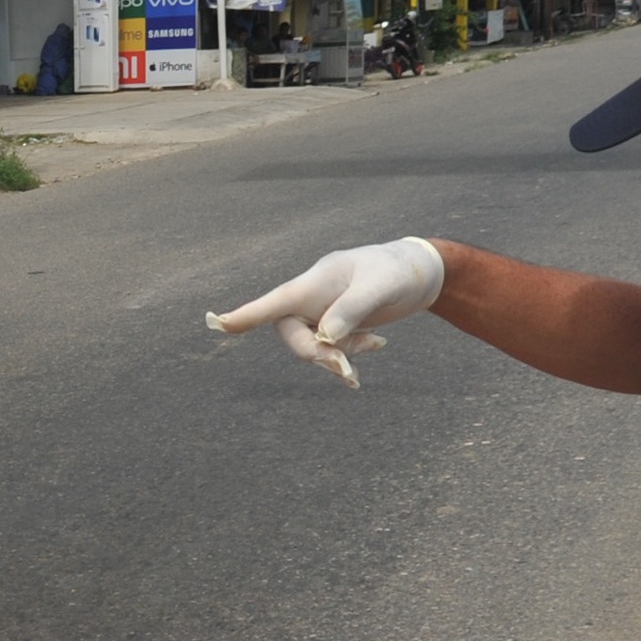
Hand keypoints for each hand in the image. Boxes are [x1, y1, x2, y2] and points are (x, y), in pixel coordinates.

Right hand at [206, 237, 446, 387]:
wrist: (421, 272)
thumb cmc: (398, 271)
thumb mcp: (380, 287)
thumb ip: (351, 310)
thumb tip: (326, 338)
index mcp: (315, 281)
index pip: (275, 301)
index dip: (246, 315)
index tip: (219, 323)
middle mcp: (312, 296)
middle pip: (292, 333)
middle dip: (315, 354)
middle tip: (346, 370)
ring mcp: (323, 309)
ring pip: (312, 343)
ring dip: (338, 354)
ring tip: (376, 346)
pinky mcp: (336, 321)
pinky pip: (330, 346)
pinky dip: (348, 353)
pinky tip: (377, 345)